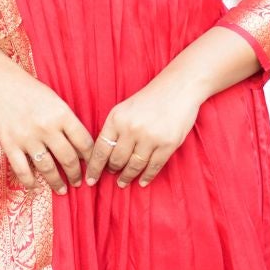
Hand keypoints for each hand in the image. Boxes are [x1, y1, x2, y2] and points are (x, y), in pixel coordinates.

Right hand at [0, 59, 93, 194]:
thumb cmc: (31, 91)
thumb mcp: (56, 101)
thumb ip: (68, 123)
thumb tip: (82, 149)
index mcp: (62, 114)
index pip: (84, 142)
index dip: (91, 158)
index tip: (92, 166)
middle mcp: (46, 127)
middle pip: (68, 159)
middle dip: (76, 174)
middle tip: (78, 182)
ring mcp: (27, 137)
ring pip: (47, 168)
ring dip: (57, 182)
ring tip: (62, 189)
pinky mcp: (9, 144)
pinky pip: (22, 170)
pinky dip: (30, 182)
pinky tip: (35, 187)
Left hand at [83, 69, 202, 187]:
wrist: (179, 87)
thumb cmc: (150, 99)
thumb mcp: (124, 109)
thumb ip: (114, 129)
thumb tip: (104, 156)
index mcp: (117, 118)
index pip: (101, 149)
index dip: (94, 168)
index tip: (90, 180)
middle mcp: (131, 129)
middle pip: (117, 160)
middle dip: (113, 170)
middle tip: (113, 176)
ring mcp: (150, 138)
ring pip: (134, 166)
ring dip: (128, 176)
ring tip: (123, 182)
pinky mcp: (167, 144)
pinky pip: (153, 167)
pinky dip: (146, 177)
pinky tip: (142, 182)